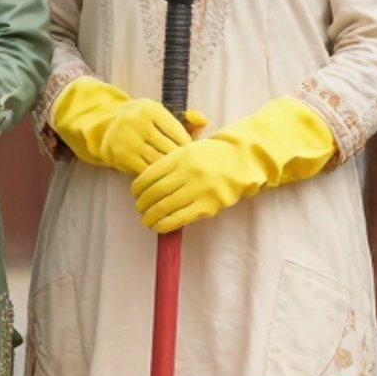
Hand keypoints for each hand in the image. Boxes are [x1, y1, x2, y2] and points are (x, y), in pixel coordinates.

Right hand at [50, 76, 196, 176]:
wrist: (102, 125)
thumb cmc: (140, 122)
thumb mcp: (159, 115)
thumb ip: (185, 119)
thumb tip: (204, 121)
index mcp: (151, 109)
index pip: (178, 132)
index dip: (188, 147)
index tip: (192, 156)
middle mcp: (139, 121)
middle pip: (169, 148)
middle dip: (181, 162)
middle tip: (188, 171)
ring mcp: (128, 139)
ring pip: (158, 161)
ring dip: (169, 171)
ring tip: (177, 176)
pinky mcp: (122, 156)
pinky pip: (146, 170)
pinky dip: (155, 177)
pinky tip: (161, 179)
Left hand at [130, 98, 335, 233]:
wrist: (241, 160)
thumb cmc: (212, 155)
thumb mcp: (188, 149)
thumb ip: (168, 164)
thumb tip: (146, 183)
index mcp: (179, 157)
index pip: (149, 176)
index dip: (138, 188)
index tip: (135, 194)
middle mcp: (187, 173)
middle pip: (154, 194)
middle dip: (143, 204)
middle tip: (139, 209)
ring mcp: (198, 190)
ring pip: (165, 208)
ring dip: (151, 217)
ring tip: (147, 220)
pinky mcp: (207, 206)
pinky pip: (181, 218)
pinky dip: (166, 224)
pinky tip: (159, 226)